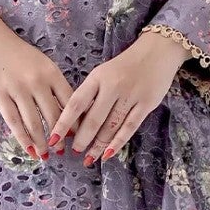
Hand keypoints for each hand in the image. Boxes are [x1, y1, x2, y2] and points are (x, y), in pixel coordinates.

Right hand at [0, 9, 75, 160]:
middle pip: (53, 115)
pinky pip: (14, 122)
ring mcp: (18, 89)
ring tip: (47, 155)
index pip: (69, 101)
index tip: (79, 136)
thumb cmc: (19, 55)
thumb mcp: (43, 64)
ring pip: (34, 122)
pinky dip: (23, 139)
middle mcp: (37, 81)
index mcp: (52, 73)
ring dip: (42, 142)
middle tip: (63, 151)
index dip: (76, 121)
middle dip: (60, 137)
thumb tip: (68, 112)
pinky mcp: (0, 96)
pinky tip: (30, 150)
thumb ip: (54, 85)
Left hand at [47, 32, 188, 165]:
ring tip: (89, 158)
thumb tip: (73, 123)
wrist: (157, 51)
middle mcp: (113, 86)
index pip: (76, 104)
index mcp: (97, 77)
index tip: (53, 139)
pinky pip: (129, 128)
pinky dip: (117, 143)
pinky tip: (108, 154)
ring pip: (111, 126)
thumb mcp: (103, 74)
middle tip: (74, 151)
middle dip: (82, 139)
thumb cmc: (124, 66)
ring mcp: (131, 96)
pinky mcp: (146, 104)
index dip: (63, 123)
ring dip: (98, 145)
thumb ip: (90, 95)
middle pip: (93, 119)